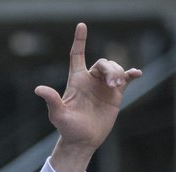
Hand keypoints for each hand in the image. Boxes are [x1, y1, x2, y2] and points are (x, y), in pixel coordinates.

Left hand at [36, 22, 141, 171]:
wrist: (83, 141)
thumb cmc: (68, 128)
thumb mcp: (58, 115)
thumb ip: (51, 100)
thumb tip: (38, 89)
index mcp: (77, 80)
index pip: (77, 55)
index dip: (79, 41)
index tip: (81, 26)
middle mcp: (90, 80)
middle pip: (102, 63)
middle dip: (109, 68)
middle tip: (112, 83)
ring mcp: (103, 86)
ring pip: (114, 69)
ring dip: (118, 73)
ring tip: (117, 86)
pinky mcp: (115, 95)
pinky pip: (125, 79)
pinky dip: (131, 74)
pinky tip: (137, 73)